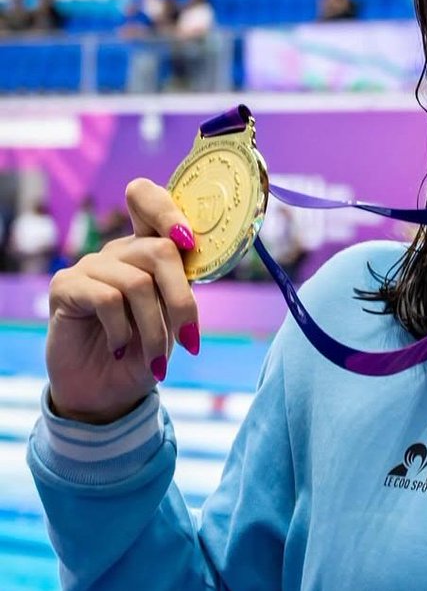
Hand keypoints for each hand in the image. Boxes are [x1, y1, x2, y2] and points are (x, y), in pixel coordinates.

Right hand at [45, 178, 199, 423]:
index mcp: (148, 249)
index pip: (146, 199)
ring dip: (154, 331)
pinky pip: (107, 299)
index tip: (189, 241)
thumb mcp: (173, 321)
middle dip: (182, 301)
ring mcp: (91, 266)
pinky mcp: (66, 286)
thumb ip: (182, 289)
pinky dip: (122, 331)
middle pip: (160, 250)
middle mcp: (119, 251)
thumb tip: (196, 260)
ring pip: (138, 283)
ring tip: (156, 361)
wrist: (106, 391)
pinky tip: (119, 349)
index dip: (168, 210)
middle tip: (189, 341)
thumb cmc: (145, 352)